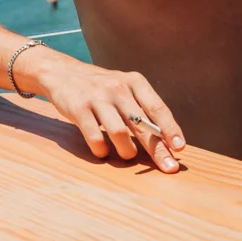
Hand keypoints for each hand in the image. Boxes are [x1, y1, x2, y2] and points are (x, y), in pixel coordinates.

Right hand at [24, 50, 183, 172]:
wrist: (62, 73)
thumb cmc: (101, 88)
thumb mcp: (124, 88)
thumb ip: (141, 109)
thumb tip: (166, 141)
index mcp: (134, 82)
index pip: (157, 108)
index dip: (170, 128)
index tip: (180, 147)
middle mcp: (118, 87)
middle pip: (142, 125)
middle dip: (157, 150)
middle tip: (168, 167)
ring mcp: (97, 98)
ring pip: (120, 133)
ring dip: (127, 151)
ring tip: (127, 156)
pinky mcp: (79, 108)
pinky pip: (95, 137)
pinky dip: (102, 150)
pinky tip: (103, 152)